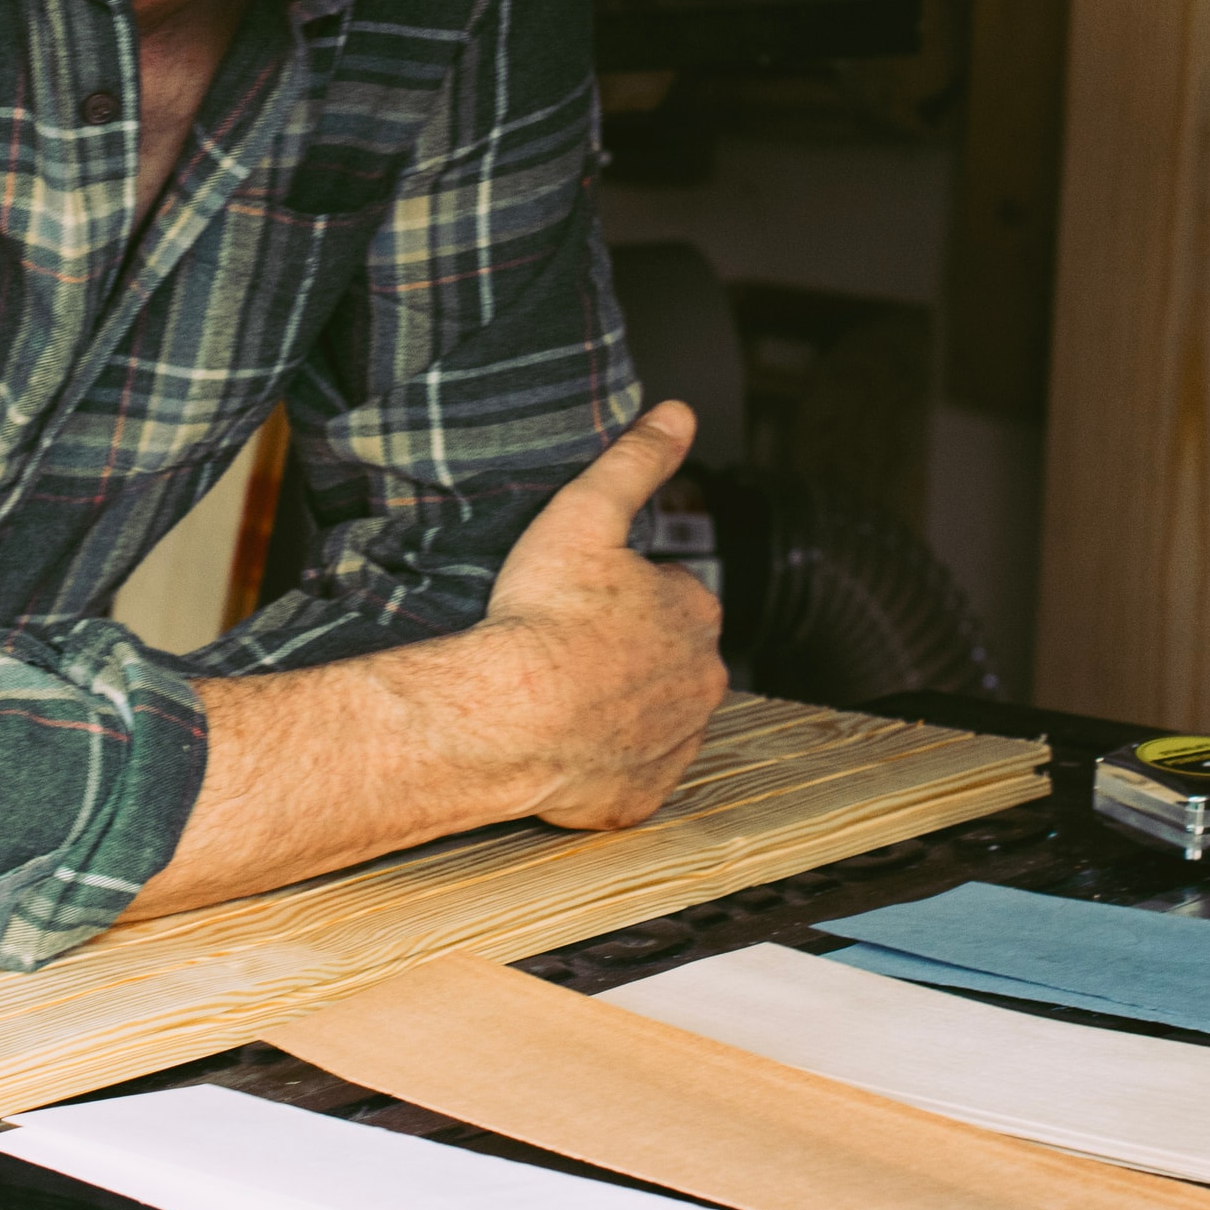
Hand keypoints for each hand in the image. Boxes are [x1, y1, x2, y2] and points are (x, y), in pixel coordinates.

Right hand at [475, 401, 728, 828]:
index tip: (587, 596)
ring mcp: (672, 745)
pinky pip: (627, 774)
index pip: (676, 593)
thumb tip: (677, 413)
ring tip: (563, 690)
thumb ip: (636, 460)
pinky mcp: (638, 797)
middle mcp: (701, 682)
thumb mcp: (587, 513)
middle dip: (630, 649)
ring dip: (619, 704)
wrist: (508, 717)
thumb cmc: (543, 616)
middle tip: (569, 643)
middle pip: (669, 656)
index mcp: (697, 615)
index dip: (628, 590)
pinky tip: (564, 743)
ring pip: (653, 715)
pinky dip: (602, 761)